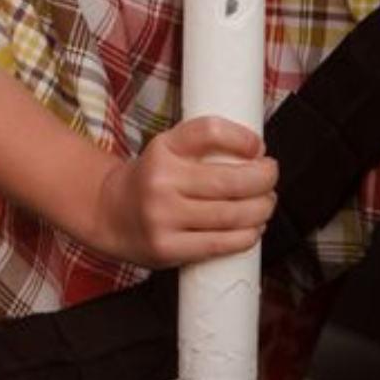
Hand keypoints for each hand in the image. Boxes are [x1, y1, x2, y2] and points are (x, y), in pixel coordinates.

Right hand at [91, 115, 278, 269]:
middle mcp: (161, 180)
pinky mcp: (167, 247)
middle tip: (270, 177)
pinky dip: (246, 237)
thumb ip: (203, 148)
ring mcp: (163, 216)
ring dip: (261, 210)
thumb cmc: (150, 181)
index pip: (209, 131)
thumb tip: (257, 154)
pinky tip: (252, 230)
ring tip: (266, 204)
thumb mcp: (167, 150)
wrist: (109, 212)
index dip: (242, 138)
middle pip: (231, 180)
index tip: (258, 146)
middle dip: (264, 179)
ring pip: (232, 214)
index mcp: (163, 148)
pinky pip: (220, 243)